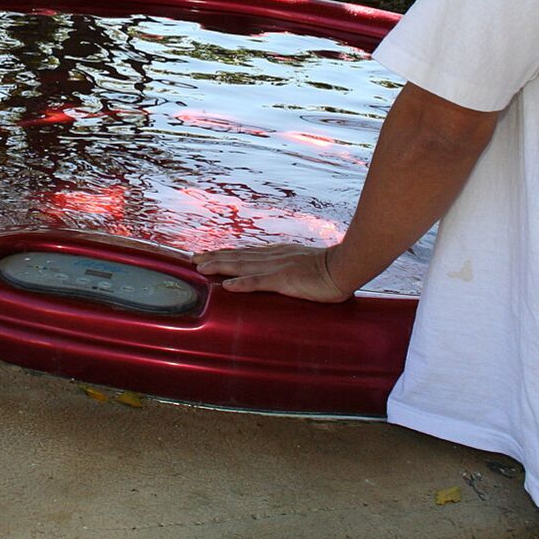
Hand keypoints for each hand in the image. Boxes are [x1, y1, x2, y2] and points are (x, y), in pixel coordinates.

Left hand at [193, 244, 351, 302]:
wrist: (345, 266)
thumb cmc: (329, 268)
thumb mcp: (304, 264)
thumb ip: (290, 268)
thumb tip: (280, 275)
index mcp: (277, 254)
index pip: (245, 252)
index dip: (225, 253)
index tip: (207, 254)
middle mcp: (273, 257)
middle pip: (238, 256)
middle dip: (214, 257)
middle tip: (193, 259)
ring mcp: (277, 267)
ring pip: (242, 265)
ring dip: (220, 266)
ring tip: (201, 268)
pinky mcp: (285, 279)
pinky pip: (260, 282)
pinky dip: (243, 283)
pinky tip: (228, 285)